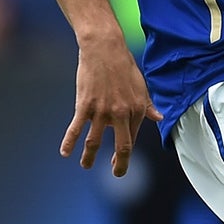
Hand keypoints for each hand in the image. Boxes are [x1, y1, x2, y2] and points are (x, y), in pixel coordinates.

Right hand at [63, 33, 157, 175]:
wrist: (104, 49)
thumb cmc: (123, 66)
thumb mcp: (141, 86)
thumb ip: (147, 105)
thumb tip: (159, 118)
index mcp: (137, 110)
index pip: (132, 137)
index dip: (127, 151)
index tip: (120, 159)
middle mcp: (121, 114)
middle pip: (122, 146)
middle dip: (119, 164)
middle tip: (116, 174)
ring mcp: (102, 111)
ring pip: (95, 141)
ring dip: (89, 157)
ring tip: (85, 166)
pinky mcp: (84, 105)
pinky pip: (76, 128)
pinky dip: (69, 142)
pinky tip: (64, 152)